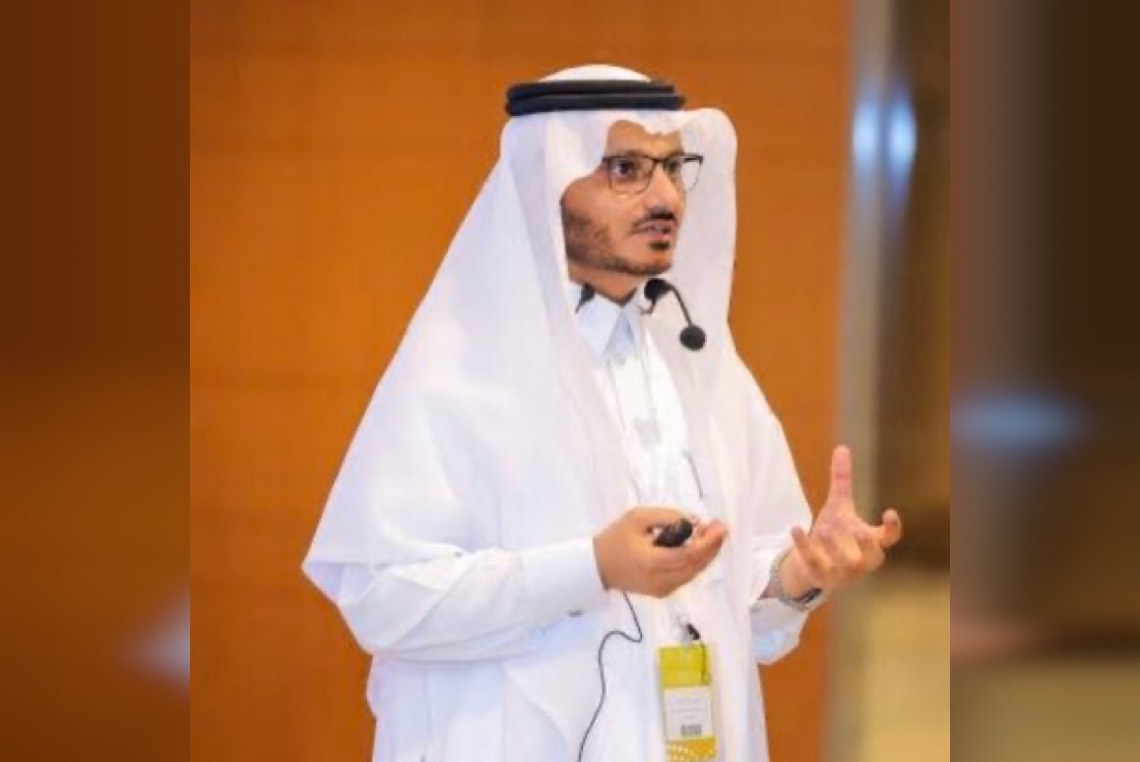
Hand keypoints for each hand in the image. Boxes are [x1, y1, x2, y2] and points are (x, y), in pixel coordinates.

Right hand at [593, 508, 727, 597]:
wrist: (597, 566)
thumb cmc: (616, 539)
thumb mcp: (638, 517)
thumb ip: (667, 517)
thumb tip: (694, 522)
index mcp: (653, 562)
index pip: (690, 555)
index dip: (709, 542)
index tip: (720, 526)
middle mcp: (661, 580)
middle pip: (696, 566)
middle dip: (712, 546)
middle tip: (719, 527)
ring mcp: (663, 589)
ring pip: (694, 572)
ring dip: (706, 554)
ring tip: (711, 534)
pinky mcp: (662, 592)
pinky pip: (686, 576)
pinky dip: (695, 562)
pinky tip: (698, 547)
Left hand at [780, 446, 901, 595]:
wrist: (812, 564)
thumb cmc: (834, 534)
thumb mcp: (838, 506)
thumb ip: (842, 480)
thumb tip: (842, 447)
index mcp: (872, 543)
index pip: (889, 538)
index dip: (893, 529)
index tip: (890, 513)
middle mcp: (862, 561)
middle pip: (872, 558)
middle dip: (866, 546)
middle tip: (858, 529)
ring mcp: (842, 572)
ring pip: (843, 564)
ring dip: (833, 547)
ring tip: (822, 528)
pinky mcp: (820, 576)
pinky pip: (814, 563)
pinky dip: (805, 547)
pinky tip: (796, 528)